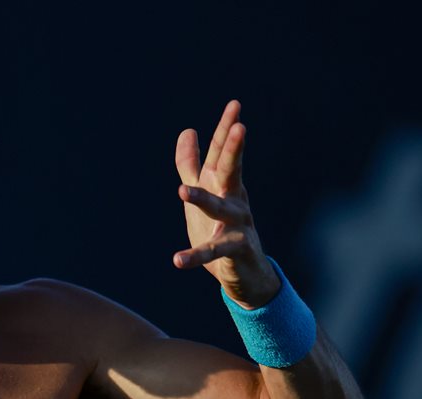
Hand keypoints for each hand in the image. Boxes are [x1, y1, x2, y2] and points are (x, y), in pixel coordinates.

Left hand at [173, 99, 279, 307]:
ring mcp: (237, 224)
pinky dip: (195, 256)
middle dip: (234, 149)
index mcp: (223, 185)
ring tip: (182, 190)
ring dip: (201, 198)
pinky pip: (213, 251)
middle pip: (231, 170)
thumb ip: (192, 163)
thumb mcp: (204, 191)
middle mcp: (233, 200)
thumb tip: (187, 130)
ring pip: (220, 208)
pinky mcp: (234, 250)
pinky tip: (177, 259)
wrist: (244, 271)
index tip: (235, 105)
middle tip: (241, 127)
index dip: (227, 129)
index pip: (224, 153)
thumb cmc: (220, 227)